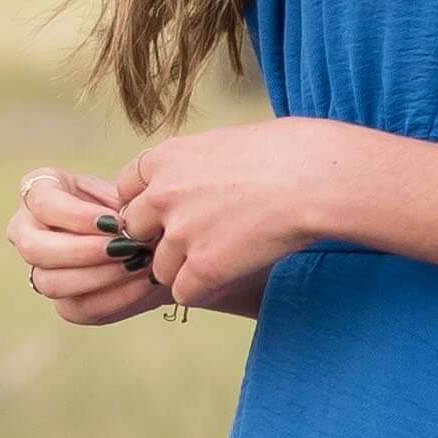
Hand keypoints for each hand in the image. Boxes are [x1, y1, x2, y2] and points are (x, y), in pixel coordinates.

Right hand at [5, 164, 164, 324]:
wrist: (154, 238)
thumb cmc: (135, 206)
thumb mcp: (129, 192)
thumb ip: (123, 203)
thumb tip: (124, 222)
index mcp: (39, 192)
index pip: (42, 204)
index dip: (77, 216)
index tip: (115, 222)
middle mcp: (28, 231)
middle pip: (34, 248)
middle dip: (82, 251)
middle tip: (126, 247)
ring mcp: (41, 269)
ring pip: (50, 283)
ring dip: (100, 276)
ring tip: (139, 264)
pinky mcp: (65, 302)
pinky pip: (79, 308)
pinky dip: (116, 297)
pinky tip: (144, 282)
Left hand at [107, 119, 337, 308]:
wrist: (312, 178)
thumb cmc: (282, 153)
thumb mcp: (223, 144)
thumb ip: (193, 168)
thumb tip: (190, 184)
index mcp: (164, 158)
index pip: (125, 189)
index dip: (146, 205)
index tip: (168, 212)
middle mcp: (162, 195)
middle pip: (135, 231)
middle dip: (159, 239)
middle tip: (195, 240)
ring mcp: (179, 233)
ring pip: (160, 268)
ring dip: (184, 269)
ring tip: (224, 257)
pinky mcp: (202, 267)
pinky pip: (183, 292)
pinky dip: (202, 290)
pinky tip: (228, 276)